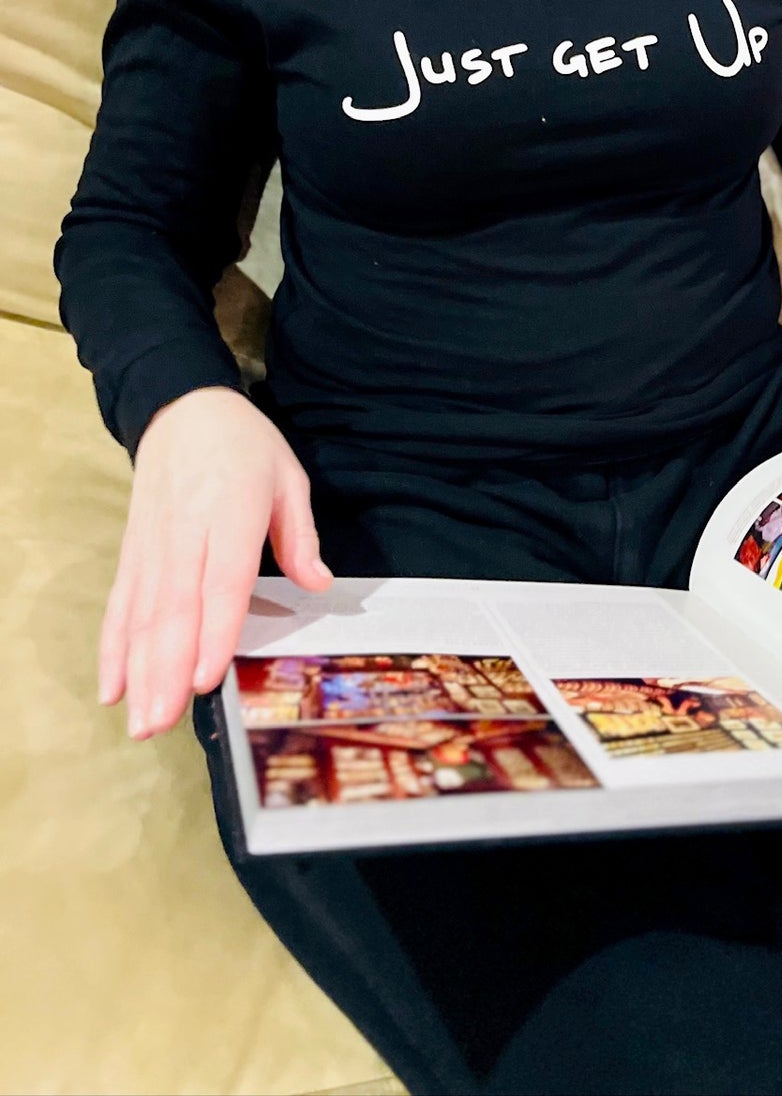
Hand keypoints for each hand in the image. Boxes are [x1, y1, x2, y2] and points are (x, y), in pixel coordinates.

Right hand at [100, 386, 332, 741]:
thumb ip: (300, 535)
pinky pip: (120, 604)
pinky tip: (112, 687)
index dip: (213, 631)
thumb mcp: (287, 476)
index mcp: (230, 511)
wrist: (182, 406)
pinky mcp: (132, 550)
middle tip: (164, 723)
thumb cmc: (244, 444)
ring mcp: (152, 543)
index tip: (205, 679)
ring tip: (141, 721)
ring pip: (142, 615)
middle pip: (174, 608)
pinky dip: (113, 647)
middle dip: (166, 670)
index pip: (221, 580)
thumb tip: (320, 585)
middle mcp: (185, 531)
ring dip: (139, 671)